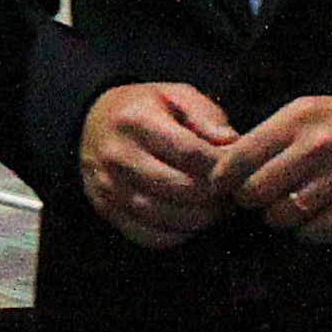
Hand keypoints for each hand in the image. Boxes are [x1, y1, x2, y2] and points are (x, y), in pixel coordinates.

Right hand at [80, 82, 235, 249]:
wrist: (93, 122)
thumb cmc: (146, 108)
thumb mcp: (176, 96)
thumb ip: (207, 116)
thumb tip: (232, 144)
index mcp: (137, 121)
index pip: (189, 153)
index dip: (221, 167)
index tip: (238, 172)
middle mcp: (118, 155)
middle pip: (180, 188)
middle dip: (215, 197)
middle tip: (232, 194)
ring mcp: (108, 186)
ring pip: (165, 217)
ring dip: (200, 219)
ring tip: (216, 209)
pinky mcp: (105, 208)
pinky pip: (147, 235)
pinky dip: (177, 235)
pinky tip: (190, 221)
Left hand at [211, 93, 331, 244]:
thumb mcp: (310, 112)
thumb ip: (271, 136)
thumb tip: (227, 165)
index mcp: (297, 118)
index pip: (240, 156)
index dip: (222, 179)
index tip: (221, 188)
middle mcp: (314, 146)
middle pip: (255, 192)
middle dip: (251, 201)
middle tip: (260, 200)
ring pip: (281, 217)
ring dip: (280, 219)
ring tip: (291, 208)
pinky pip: (314, 232)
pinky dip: (309, 232)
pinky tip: (316, 219)